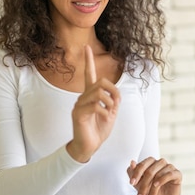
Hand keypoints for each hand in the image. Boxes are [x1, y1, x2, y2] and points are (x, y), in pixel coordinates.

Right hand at [66, 45, 120, 162]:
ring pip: (99, 93)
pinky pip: (96, 105)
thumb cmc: (98, 130)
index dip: (88, 61)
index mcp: (90, 95)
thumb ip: (113, 102)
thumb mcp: (111, 114)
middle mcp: (82, 97)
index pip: (88, 74)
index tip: (86, 47)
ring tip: (110, 113)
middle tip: (116, 104)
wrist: (89, 146)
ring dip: (110, 103)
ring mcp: (79, 104)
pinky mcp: (78, 113)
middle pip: (101, 82)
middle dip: (114, 91)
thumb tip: (116, 96)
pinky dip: (105, 112)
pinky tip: (105, 118)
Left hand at [128, 157, 181, 194]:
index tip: (131, 183)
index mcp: (150, 162)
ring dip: (152, 188)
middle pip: (150, 170)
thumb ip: (133, 172)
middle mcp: (160, 163)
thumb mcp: (138, 184)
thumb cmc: (149, 191)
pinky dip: (162, 180)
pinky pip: (170, 174)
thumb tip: (132, 162)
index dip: (136, 174)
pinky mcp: (177, 174)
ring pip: (158, 174)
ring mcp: (169, 167)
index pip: (142, 165)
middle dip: (143, 185)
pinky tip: (156, 186)